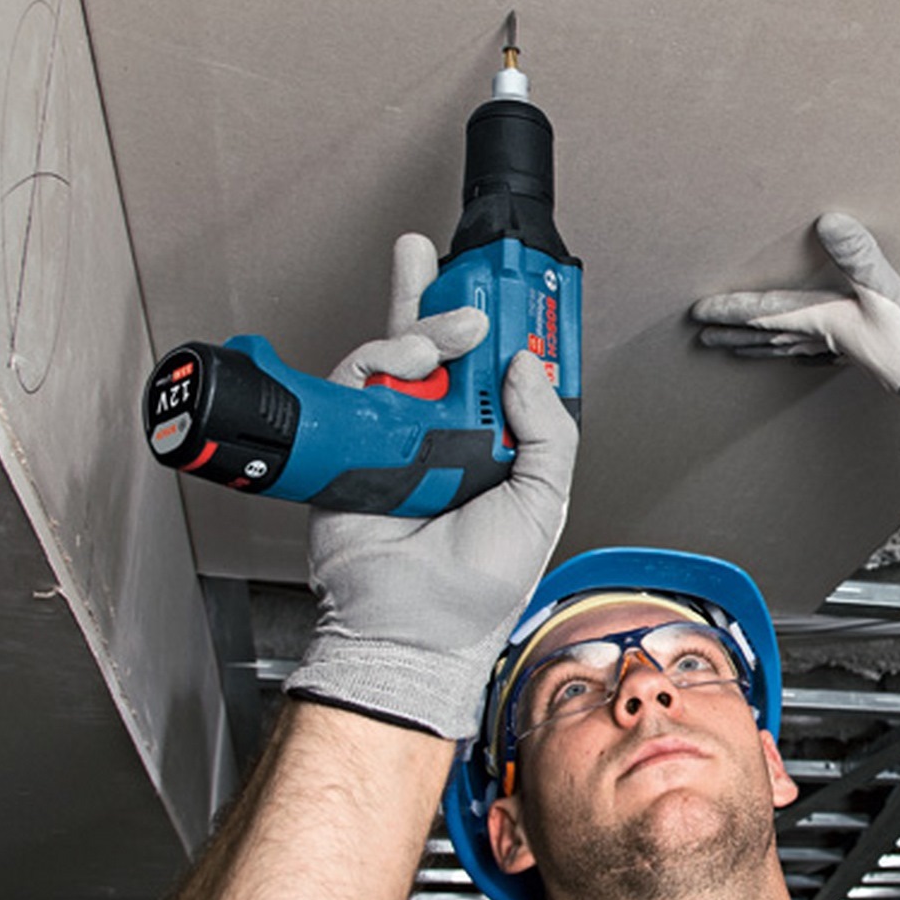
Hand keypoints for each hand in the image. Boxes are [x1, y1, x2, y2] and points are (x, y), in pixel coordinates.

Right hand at [284, 234, 577, 739]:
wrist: (413, 625)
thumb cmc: (479, 585)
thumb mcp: (543, 499)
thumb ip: (549, 430)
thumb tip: (528, 363)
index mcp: (497, 443)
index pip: (500, 369)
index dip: (505, 325)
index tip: (514, 287)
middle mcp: (446, 430)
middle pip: (444, 344)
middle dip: (451, 294)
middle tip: (468, 275)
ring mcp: (396, 432)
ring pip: (401, 351)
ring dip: (424, 328)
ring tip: (445, 336)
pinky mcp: (350, 440)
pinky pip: (356, 381)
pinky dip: (378, 359)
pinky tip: (404, 361)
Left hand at [691, 212, 899, 458]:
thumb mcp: (891, 294)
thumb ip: (860, 259)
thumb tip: (829, 222)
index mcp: (829, 321)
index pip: (769, 316)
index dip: (733, 311)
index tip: (698, 314)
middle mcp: (833, 337)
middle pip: (771, 337)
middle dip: (737, 335)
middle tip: (704, 339)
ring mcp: (852, 348)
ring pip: (794, 346)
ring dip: (763, 345)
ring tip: (738, 348)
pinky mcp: (873, 351)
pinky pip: (824, 350)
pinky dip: (806, 350)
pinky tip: (807, 353)